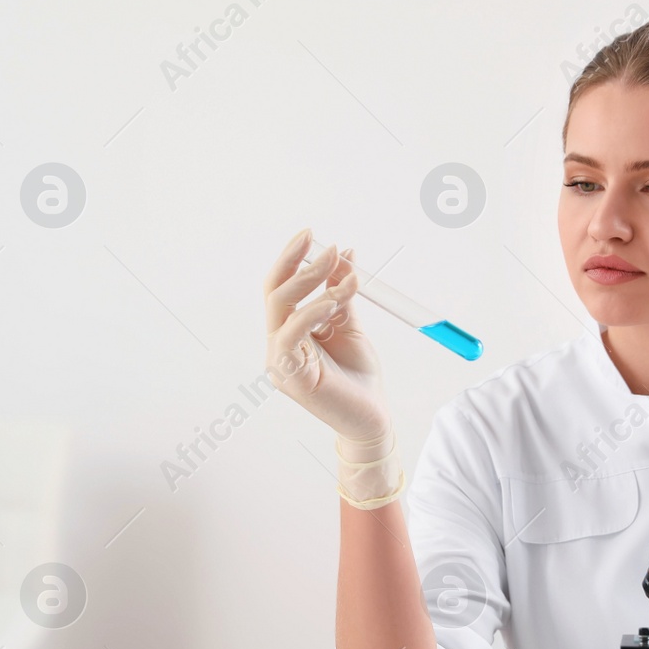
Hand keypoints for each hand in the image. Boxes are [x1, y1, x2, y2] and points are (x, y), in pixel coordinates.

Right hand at [263, 229, 390, 443]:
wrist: (372, 415)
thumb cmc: (358, 374)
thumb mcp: (350, 323)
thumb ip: (341, 292)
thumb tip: (344, 253)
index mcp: (289, 331)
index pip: (281, 287)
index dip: (292, 259)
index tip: (310, 233)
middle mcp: (278, 343)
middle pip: (276, 292)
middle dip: (300, 263)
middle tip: (328, 246)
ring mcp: (280, 360)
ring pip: (282, 309)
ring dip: (312, 283)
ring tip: (343, 271)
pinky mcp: (290, 376)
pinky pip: (293, 335)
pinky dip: (312, 313)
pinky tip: (334, 302)